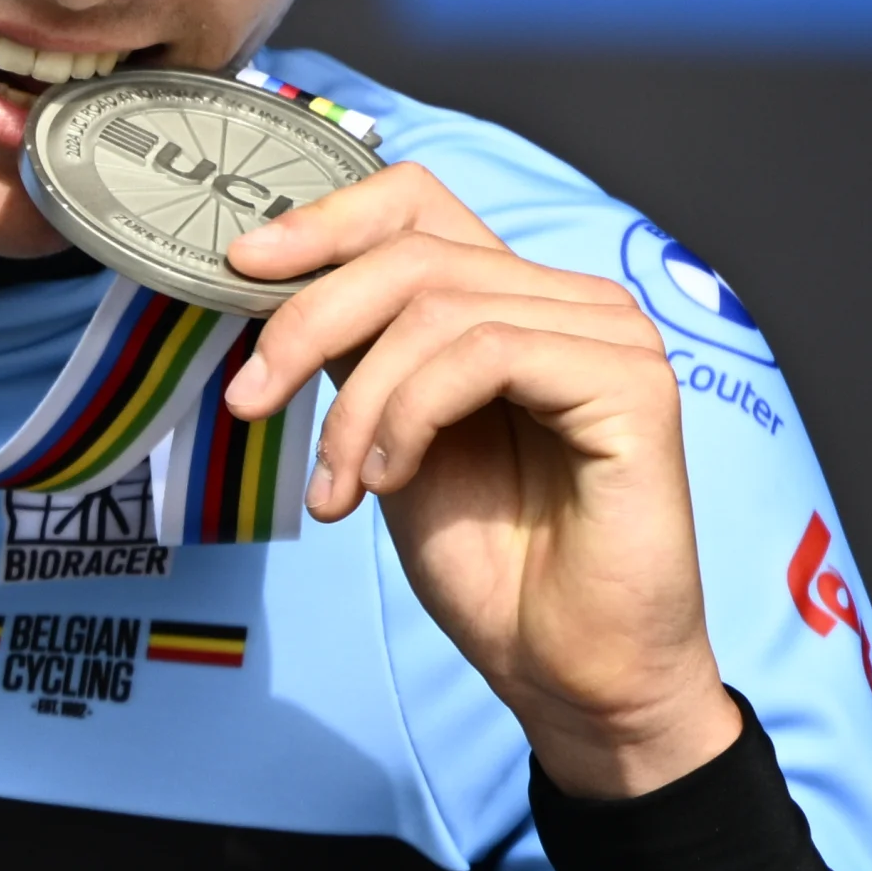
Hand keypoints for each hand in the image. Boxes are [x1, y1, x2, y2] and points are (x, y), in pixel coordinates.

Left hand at [221, 165, 740, 799]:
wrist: (565, 668)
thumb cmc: (487, 558)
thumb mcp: (386, 428)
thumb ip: (358, 347)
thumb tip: (275, 276)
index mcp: (516, 299)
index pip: (416, 202)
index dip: (323, 219)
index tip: (239, 262)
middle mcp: (572, 300)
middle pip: (410, 253)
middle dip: (307, 322)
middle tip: (250, 400)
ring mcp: (611, 336)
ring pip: (436, 306)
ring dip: (357, 401)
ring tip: (339, 483)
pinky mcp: (633, 385)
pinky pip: (488, 354)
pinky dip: (411, 415)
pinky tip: (390, 480)